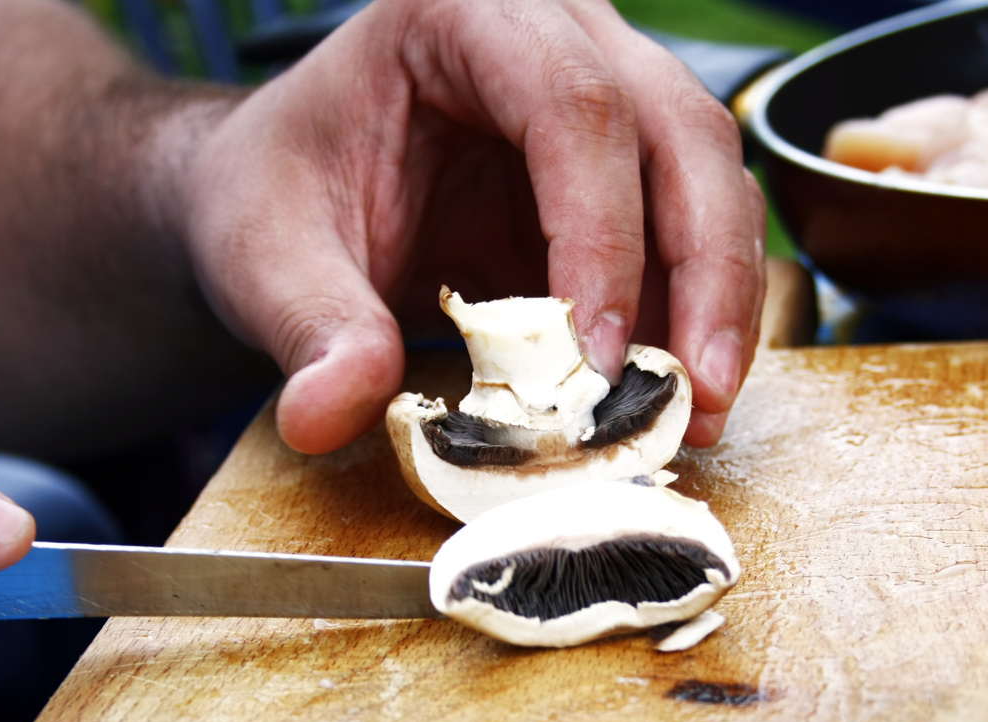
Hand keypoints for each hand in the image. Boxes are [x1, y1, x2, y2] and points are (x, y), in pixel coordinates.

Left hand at [178, 0, 765, 452]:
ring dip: (719, 298)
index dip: (601, 235)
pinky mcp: (621, 166)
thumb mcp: (268, 256)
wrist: (296, 192)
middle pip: (678, 131)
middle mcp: (556, 32)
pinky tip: (677, 388)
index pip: (574, 105)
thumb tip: (328, 416)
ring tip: (698, 409)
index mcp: (462, 12)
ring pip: (711, 175)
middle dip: (702, 272)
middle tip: (698, 394)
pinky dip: (694, 310)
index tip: (593, 361)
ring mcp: (603, 90)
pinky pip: (690, 227)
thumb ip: (309, 327)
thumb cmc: (281, 195)